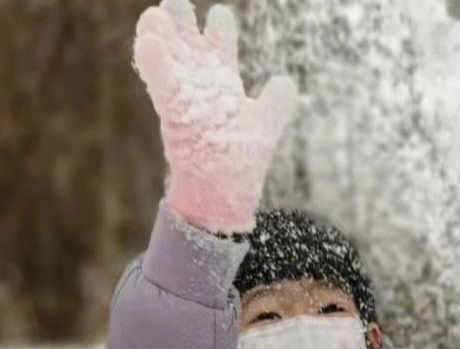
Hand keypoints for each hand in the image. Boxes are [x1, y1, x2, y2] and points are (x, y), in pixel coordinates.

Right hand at [133, 0, 297, 233]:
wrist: (224, 191)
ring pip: (168, 53)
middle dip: (181, 18)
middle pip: (187, 37)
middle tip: (176, 5)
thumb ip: (276, 103)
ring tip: (156, 15)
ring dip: (160, 32)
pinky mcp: (172, 110)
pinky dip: (154, 62)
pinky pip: (160, 82)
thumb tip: (285, 82)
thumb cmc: (241, 161)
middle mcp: (200, 80)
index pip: (219, 39)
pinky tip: (148, 41)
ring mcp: (184, 93)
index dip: (219, 25)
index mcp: (223, 78)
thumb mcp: (265, 127)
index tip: (219, 18)